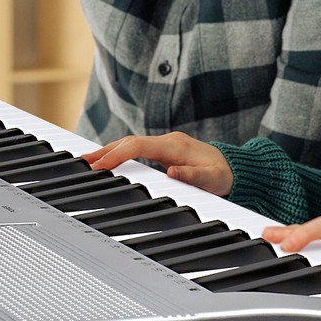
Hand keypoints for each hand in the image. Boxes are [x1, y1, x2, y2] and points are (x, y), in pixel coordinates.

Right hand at [83, 131, 234, 196]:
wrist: (236, 168)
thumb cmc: (224, 175)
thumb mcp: (213, 179)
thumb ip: (192, 175)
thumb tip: (171, 171)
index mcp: (175, 146)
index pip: (138, 145)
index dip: (117, 153)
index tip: (100, 165)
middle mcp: (168, 141)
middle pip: (130, 141)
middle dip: (106, 150)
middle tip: (83, 162)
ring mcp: (166, 144)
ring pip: (132, 143)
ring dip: (111, 150)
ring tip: (89, 161)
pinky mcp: (166, 150)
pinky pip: (138, 148)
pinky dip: (121, 153)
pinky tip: (110, 160)